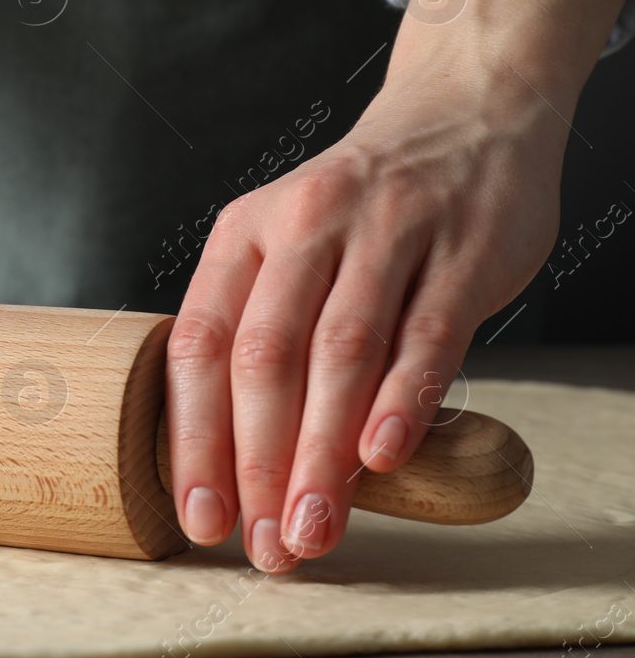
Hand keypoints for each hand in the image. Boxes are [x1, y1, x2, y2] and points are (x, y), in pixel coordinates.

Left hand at [165, 0, 634, 571]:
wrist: (464, 114)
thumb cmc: (362, 209)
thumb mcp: (286, 246)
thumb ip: (264, 335)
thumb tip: (238, 459)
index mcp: (241, 235)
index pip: (199, 346)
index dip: (194, 438)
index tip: (201, 516)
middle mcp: (301, 226)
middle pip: (263, 359)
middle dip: (256, 462)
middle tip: (263, 544)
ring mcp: (384, 233)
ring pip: (338, 353)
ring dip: (320, 451)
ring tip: (313, 525)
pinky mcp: (460, 248)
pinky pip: (424, 333)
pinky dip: (401, 400)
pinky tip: (379, 459)